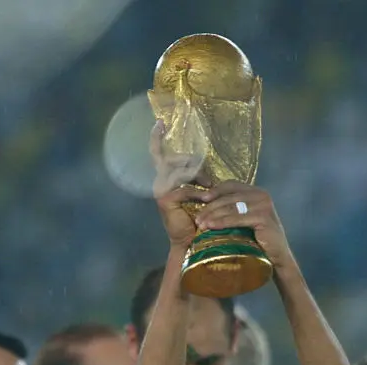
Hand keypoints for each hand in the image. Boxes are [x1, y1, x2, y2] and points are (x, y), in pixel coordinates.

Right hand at [150, 120, 204, 248]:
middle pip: (172, 158)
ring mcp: (160, 190)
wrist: (192, 240)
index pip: (158, 153)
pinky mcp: (165, 199)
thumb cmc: (198, 217)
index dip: (157, 137)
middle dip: (192, 163)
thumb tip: (210, 171)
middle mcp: (159, 181)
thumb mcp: (199, 193)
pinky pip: (184, 188)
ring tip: (209, 186)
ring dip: (197, 177)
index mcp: (165, 178)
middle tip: (208, 178)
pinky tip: (205, 200)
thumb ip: (198, 179)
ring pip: (180, 171)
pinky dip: (198, 193)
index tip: (160, 122)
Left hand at [193, 182, 292, 268]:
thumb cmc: (259, 240)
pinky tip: (211, 226)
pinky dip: (222, 222)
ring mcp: (263, 205)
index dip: (215, 190)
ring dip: (213, 215)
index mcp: (257, 192)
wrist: (277, 258)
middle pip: (229, 197)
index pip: (232, 185)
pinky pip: (237, 218)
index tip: (201, 199)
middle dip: (210, 207)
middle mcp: (261, 194)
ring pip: (231, 207)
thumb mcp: (246, 219)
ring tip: (200, 224)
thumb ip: (234, 208)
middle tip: (197, 218)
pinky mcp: (263, 217)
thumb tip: (208, 204)